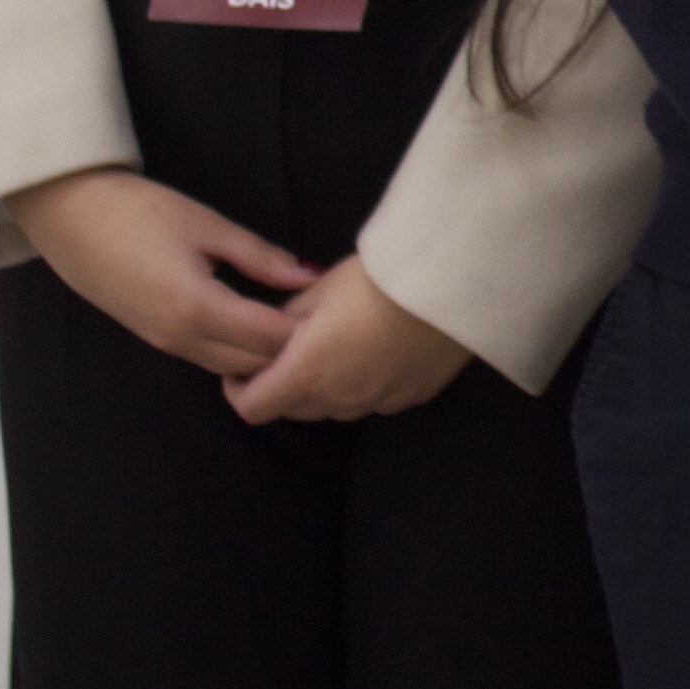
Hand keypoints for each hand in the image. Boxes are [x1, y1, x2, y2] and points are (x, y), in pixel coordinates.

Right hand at [13, 165, 308, 377]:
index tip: (338, 315)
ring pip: (231, 366)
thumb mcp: (207, 226)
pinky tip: (260, 326)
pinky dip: (238, 350)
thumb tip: (309, 275)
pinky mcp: (156, 340)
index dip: (307, 332)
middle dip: (292, 350)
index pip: (269, 339)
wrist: (69, 218)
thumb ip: (261, 256)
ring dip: (265, 355)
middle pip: (253, 363)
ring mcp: (165, 344)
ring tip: (300, 327)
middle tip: (328, 326)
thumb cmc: (138, 211)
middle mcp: (180, 338)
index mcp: (197, 307)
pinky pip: (209, 357)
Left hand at [224, 255, 472, 424]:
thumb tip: (273, 331)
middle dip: (281, 387)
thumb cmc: (377, 278)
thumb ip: (287, 319)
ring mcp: (378, 403)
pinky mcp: (411, 398)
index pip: (253, 408)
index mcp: (307, 373)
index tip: (240, 369)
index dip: (238, 391)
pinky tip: (377, 351)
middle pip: (293, 410)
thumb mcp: (319, 289)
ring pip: (335, 408)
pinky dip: (363, 385)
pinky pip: (373, 401)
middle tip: (287, 352)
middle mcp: (340, 399)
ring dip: (324, 388)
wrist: (451, 281)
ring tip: (338, 348)